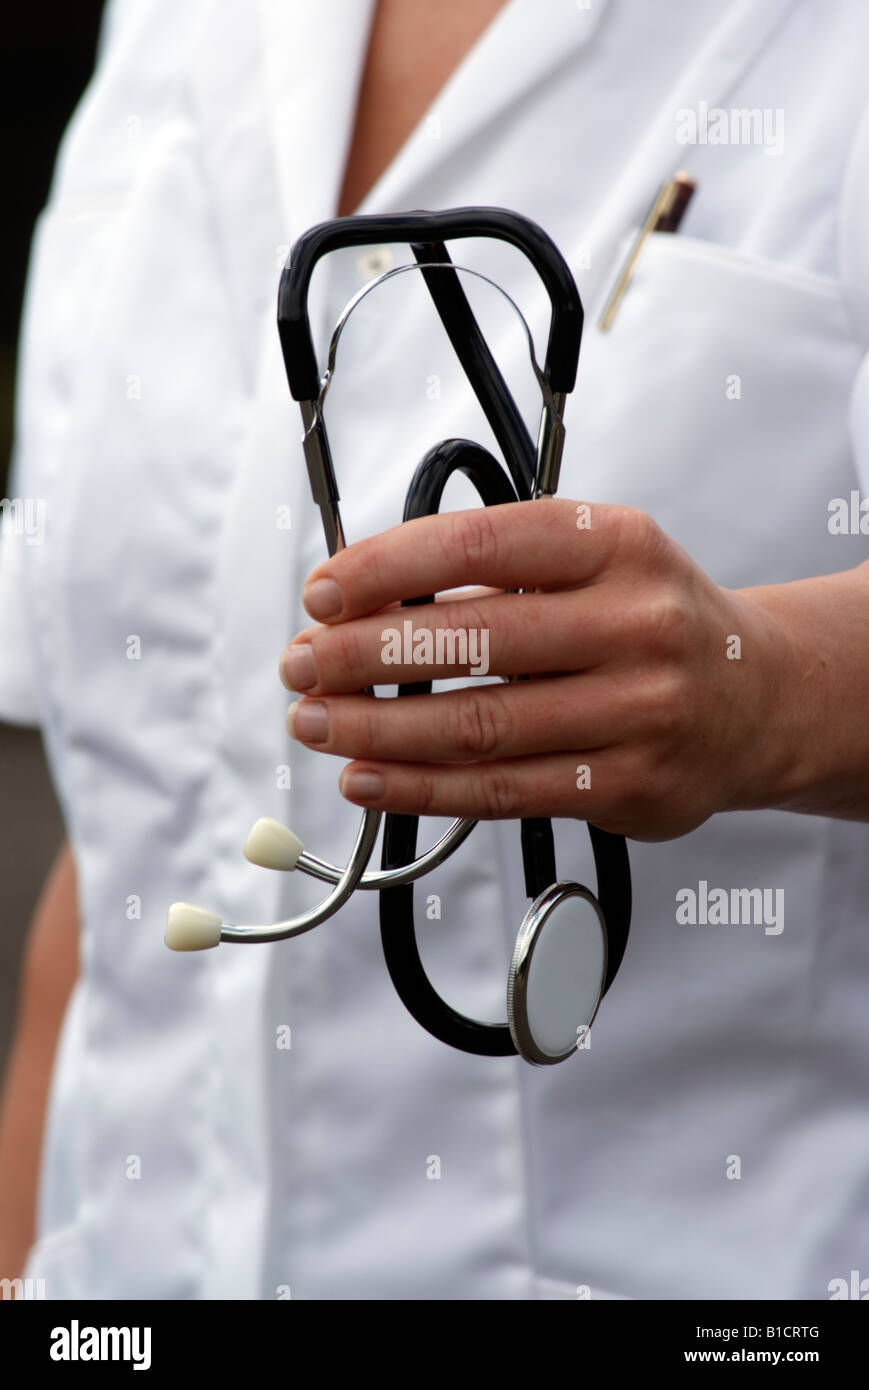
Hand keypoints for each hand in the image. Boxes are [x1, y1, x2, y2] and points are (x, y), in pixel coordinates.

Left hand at [279, 500, 802, 840]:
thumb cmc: (650, 618)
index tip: (322, 592)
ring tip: (317, 722)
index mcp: (617, 544)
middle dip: (363, 656)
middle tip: (302, 665)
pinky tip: (369, 778)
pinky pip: (504, 792)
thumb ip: (497, 568)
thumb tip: (364, 598)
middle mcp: (636, 624)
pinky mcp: (631, 786)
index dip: (388, 567)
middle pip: (471, 643)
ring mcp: (640, 711)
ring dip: (378, 729)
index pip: (483, 544)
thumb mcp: (595, 558)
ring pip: (479, 728)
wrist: (758, 697)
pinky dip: (422, 790)